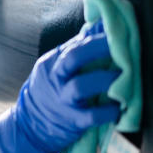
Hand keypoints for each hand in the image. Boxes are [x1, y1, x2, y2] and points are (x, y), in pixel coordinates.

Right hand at [0, 21, 121, 152]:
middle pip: (73, 58)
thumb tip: (101, 26)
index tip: (117, 32)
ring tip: (125, 77)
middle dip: (98, 49)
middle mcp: (56, 78)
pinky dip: (107, 112)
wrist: (28, 126)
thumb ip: (77, 50)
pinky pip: (90, 116)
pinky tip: (119, 109)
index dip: (96, 37)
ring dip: (105, 80)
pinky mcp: (71, 121)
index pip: (75, 44)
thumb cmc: (50, 92)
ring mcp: (62, 99)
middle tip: (120, 46)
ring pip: (80, 86)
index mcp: (53, 62)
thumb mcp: (56, 68)